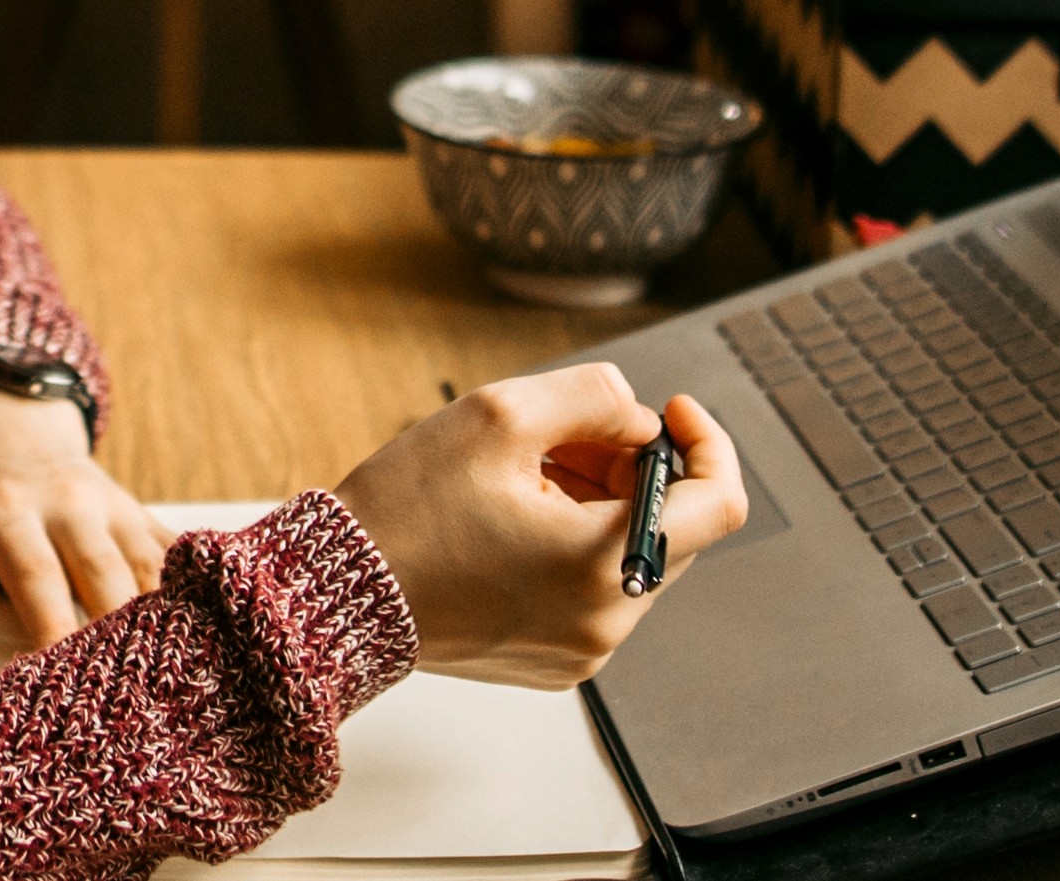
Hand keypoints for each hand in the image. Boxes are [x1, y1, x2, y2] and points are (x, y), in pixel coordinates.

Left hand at [0, 388, 186, 666]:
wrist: (7, 428)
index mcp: (6, 509)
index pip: (37, 578)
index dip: (52, 632)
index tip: (57, 687)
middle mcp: (69, 502)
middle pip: (107, 579)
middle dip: (116, 641)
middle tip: (119, 707)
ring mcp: (113, 506)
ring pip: (149, 573)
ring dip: (158, 629)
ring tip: (161, 691)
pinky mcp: (141, 514)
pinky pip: (175, 560)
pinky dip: (188, 603)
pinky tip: (198, 649)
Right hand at [331, 364, 751, 687]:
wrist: (339, 595)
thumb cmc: (408, 509)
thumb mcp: (500, 415)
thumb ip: (594, 397)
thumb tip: (641, 419)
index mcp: (603, 565)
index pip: (721, 503)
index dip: (707, 443)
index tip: (668, 412)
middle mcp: (607, 621)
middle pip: (667, 525)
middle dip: (627, 469)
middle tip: (559, 441)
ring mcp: (582, 650)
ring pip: (629, 556)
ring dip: (596, 506)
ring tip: (522, 482)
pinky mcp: (555, 663)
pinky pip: (594, 592)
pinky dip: (571, 548)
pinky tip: (510, 526)